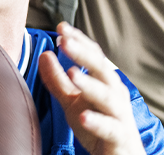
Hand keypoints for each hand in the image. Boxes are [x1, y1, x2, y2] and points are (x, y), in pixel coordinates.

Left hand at [39, 23, 145, 154]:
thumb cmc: (97, 127)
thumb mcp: (72, 101)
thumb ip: (58, 80)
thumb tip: (44, 54)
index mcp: (106, 83)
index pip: (94, 56)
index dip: (79, 41)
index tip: (61, 27)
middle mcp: (115, 95)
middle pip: (102, 70)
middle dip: (84, 54)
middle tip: (65, 41)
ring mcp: (119, 115)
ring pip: (108, 97)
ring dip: (90, 84)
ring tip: (73, 73)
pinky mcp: (119, 137)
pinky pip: (110, 128)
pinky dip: (97, 121)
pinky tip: (83, 116)